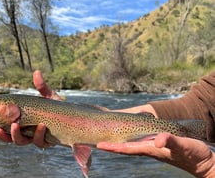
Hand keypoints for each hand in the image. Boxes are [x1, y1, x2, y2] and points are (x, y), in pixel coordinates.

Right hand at [0, 70, 61, 147]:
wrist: (75, 117)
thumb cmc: (59, 107)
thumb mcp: (49, 96)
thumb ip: (42, 87)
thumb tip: (37, 72)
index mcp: (25, 123)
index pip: (9, 129)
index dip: (1, 131)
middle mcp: (29, 132)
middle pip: (13, 139)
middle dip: (6, 135)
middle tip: (2, 127)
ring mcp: (38, 138)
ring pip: (23, 142)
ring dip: (18, 135)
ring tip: (17, 124)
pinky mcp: (49, 142)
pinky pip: (41, 143)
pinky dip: (39, 135)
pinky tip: (41, 126)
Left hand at [97, 133, 214, 177]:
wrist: (202, 161)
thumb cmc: (193, 154)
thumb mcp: (183, 145)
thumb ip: (171, 141)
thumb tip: (158, 141)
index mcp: (151, 149)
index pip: (127, 148)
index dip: (113, 147)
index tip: (99, 145)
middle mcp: (149, 149)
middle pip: (125, 148)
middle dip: (111, 146)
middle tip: (98, 142)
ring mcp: (153, 148)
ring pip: (131, 146)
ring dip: (119, 144)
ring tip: (108, 140)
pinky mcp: (158, 146)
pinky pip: (140, 142)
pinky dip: (130, 140)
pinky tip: (128, 138)